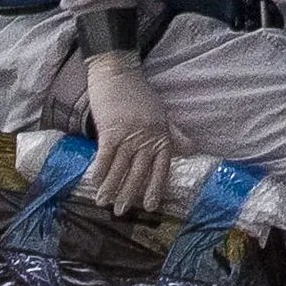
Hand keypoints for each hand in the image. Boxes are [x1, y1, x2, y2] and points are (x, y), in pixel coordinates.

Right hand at [78, 51, 179, 215]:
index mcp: (161, 135)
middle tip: (121, 212)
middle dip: (129, 193)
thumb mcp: (162, 113)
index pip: (162, 166)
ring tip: (103, 203)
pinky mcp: (111, 129)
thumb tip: (192, 150)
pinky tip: (94, 182)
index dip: (155, 187)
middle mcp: (148, 137)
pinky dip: (99, 170)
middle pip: (140, 171)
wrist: (120, 73)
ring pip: (121, 167)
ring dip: (111, 187)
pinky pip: (105, 155)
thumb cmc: (140, 94)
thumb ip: (174, 134)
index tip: (150, 206)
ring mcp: (129, 134)